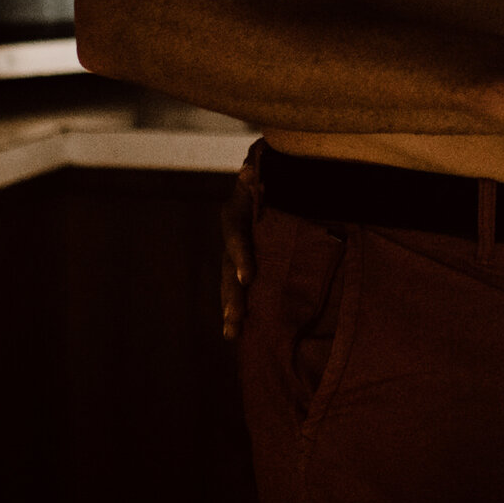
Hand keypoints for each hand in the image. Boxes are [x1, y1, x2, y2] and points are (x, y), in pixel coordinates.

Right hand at [221, 139, 259, 340]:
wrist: (274, 176)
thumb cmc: (274, 172)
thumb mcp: (267, 169)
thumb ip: (258, 174)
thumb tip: (248, 173)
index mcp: (236, 213)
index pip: (236, 236)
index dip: (241, 256)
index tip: (247, 278)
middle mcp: (233, 236)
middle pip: (229, 268)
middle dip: (232, 295)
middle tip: (234, 318)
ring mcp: (239, 253)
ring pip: (231, 283)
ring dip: (231, 308)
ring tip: (232, 333)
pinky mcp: (250, 264)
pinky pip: (244, 288)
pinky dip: (242, 309)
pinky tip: (240, 333)